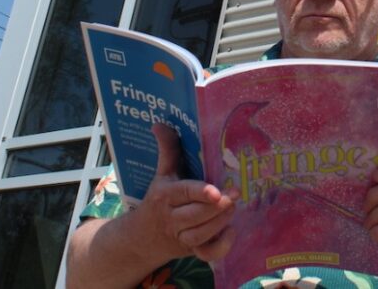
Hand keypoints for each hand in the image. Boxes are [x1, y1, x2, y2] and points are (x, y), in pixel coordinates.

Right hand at [137, 124, 236, 262]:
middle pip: (195, 215)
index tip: (216, 191)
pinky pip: (207, 254)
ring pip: (202, 234)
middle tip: (235, 194)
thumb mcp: (162, 173)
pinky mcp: (191, 250)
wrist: (143, 236)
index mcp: (166, 195)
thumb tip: (160, 123)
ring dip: (220, 222)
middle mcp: (172, 218)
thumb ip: (167, 149)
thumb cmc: (158, 198)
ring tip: (233, 207)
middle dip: (217, 207)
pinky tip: (231, 231)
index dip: (200, 193)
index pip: (184, 193)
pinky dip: (221, 246)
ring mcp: (182, 236)